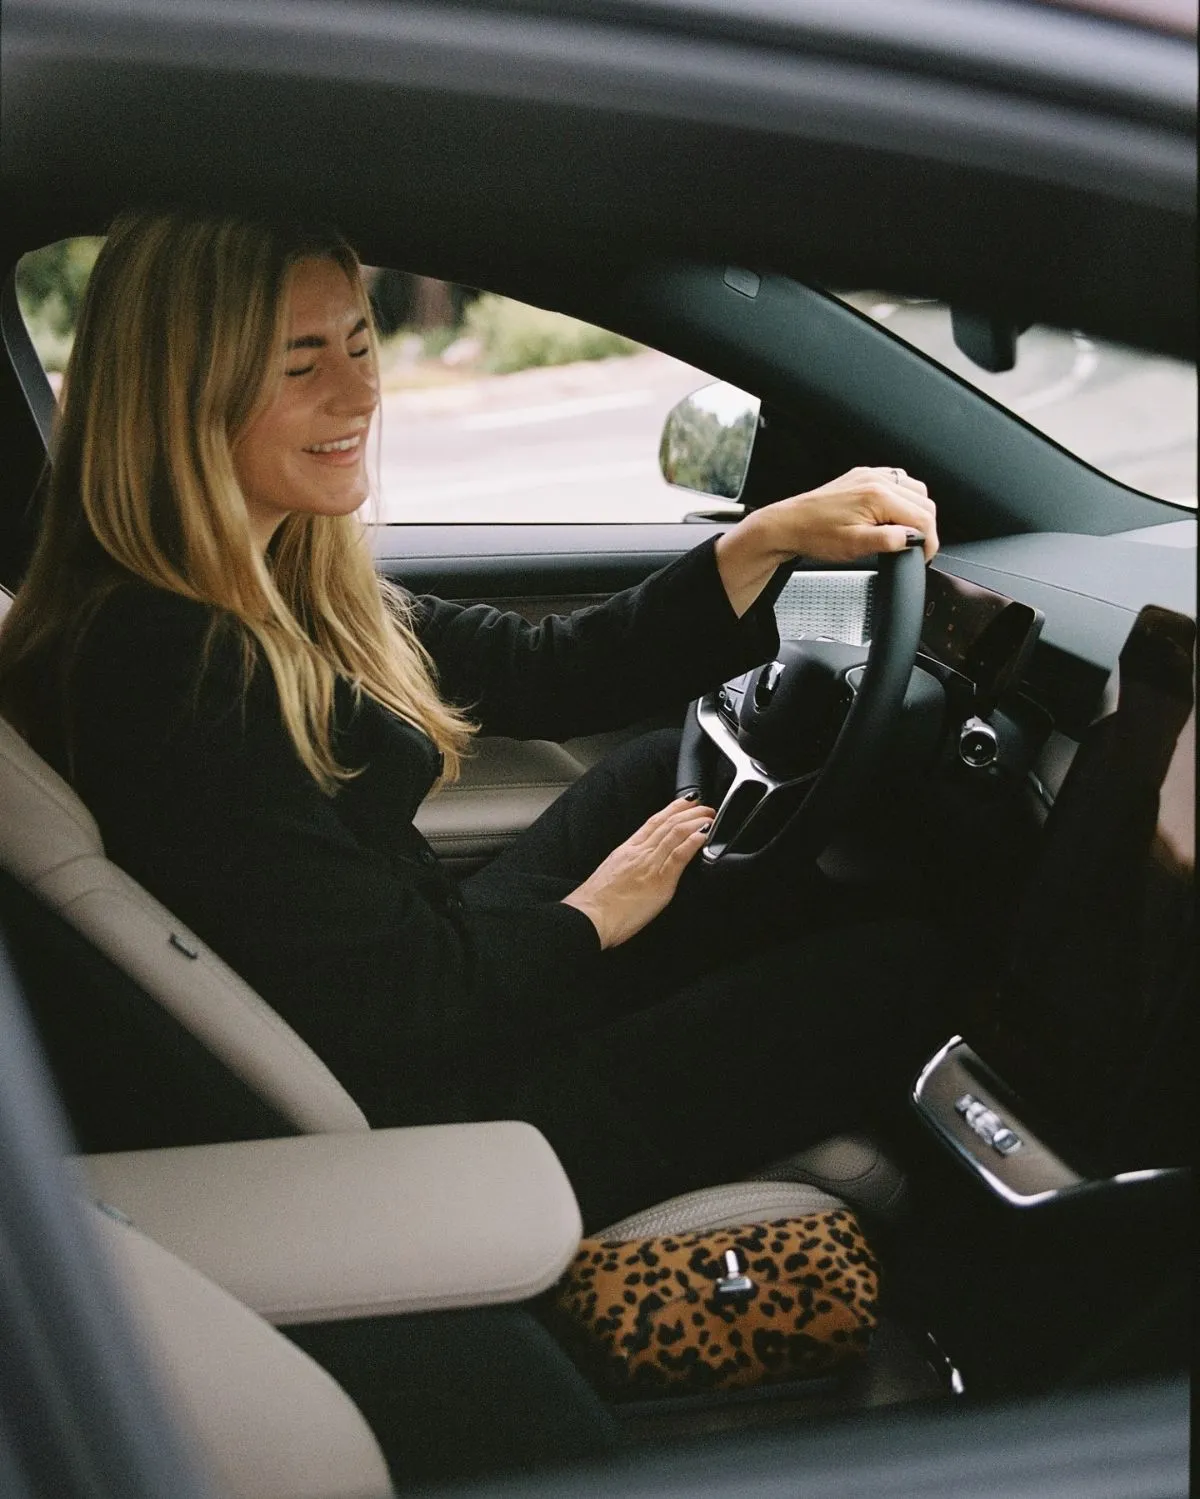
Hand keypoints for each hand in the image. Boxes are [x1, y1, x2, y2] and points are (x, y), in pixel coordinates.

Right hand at [562, 796, 714, 948]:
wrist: (589, 917)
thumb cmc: (596, 904)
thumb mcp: (611, 875)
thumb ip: (627, 867)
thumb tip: (639, 868)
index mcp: (627, 850)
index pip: (653, 822)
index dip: (671, 809)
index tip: (686, 801)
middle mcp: (639, 853)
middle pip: (667, 824)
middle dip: (689, 812)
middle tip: (705, 806)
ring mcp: (650, 865)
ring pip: (675, 834)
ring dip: (696, 823)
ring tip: (709, 816)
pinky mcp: (660, 882)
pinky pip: (679, 857)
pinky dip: (693, 843)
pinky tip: (703, 835)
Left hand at [715, 466, 938, 616]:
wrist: (788, 525)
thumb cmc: (814, 534)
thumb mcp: (854, 546)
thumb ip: (889, 541)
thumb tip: (913, 539)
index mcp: (878, 495)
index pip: (922, 516)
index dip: (929, 540)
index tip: (924, 556)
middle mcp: (877, 479)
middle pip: (923, 501)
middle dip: (926, 527)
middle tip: (917, 549)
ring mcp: (870, 475)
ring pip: (914, 490)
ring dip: (917, 512)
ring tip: (907, 533)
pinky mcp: (863, 477)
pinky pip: (897, 482)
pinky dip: (904, 499)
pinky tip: (894, 515)